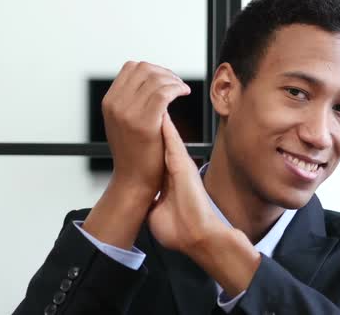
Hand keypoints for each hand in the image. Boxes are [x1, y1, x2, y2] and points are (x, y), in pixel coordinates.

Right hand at [103, 61, 190, 196]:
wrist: (135, 179)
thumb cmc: (135, 152)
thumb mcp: (124, 122)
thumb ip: (130, 101)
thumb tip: (147, 80)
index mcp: (109, 102)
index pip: (131, 67)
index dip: (152, 69)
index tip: (166, 79)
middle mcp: (115, 104)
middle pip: (144, 69)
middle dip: (165, 72)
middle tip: (177, 83)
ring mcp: (128, 113)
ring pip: (156, 79)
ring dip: (174, 80)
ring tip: (182, 89)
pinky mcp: (145, 123)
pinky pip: (164, 93)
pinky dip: (177, 88)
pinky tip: (184, 92)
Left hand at [148, 115, 260, 296]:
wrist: (197, 237)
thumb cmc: (181, 230)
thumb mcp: (161, 212)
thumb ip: (157, 201)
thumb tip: (148, 203)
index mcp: (172, 178)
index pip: (159, 153)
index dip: (152, 139)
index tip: (142, 127)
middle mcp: (178, 168)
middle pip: (164, 140)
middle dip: (157, 124)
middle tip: (150, 107)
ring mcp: (181, 166)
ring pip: (169, 137)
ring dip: (161, 121)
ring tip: (155, 103)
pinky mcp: (183, 166)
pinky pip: (172, 142)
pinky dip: (166, 128)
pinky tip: (161, 112)